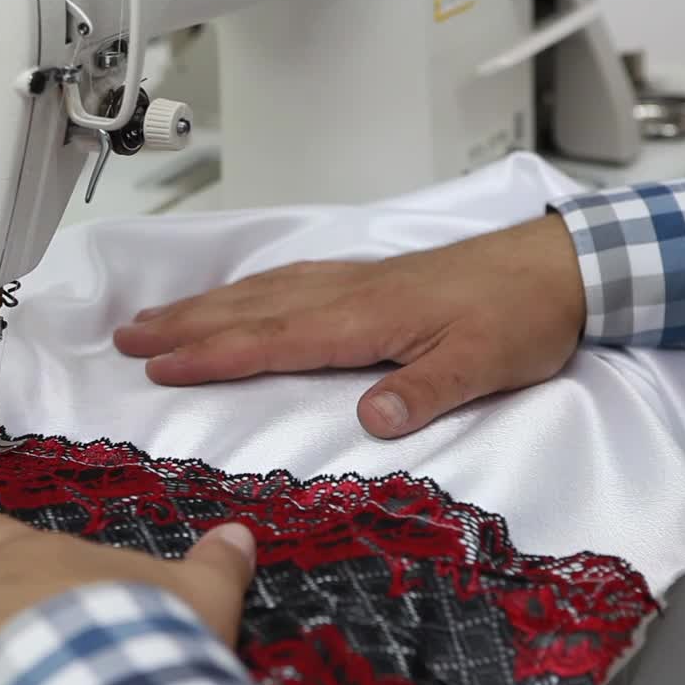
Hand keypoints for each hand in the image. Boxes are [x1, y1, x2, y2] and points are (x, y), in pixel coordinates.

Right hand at [114, 214, 585, 438]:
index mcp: (363, 317)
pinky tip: (234, 297)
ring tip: (155, 318)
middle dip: (183, 326)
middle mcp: (345, 294)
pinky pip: (283, 282)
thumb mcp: (485, 363)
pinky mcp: (364, 280)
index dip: (211, 354)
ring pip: (259, 292)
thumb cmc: (521, 315)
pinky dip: (244, 291)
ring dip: (203, 306)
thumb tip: (370, 419)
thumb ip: (425, 390)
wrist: (559, 265)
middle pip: (246, 310)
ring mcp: (351, 282)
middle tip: (125, 337)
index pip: (269, 339)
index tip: (158, 365)